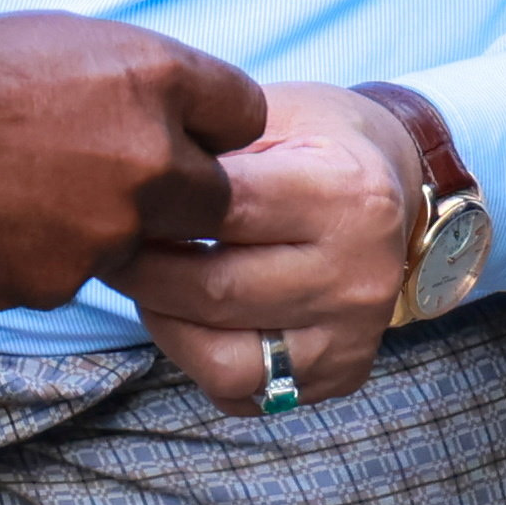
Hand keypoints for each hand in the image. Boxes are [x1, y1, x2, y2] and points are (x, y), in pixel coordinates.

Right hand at [0, 8, 266, 310]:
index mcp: (154, 75)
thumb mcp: (56, 39)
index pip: (243, 112)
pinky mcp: (66, 281)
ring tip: (26, 191)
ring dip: (102, 226)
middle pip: (213, 196)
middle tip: (108, 176)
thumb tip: (155, 107)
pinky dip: (44, 255)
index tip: (183, 132)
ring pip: (138, 241)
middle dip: (173, 192)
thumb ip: (126, 79)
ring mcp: (113, 226)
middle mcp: (152, 155)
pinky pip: (74, 273)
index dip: (210, 125)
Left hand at [111, 82, 424, 414]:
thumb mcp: (267, 113)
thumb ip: (204, 146)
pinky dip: (199, 358)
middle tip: (108, 242)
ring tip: (148, 282)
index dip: (151, 206)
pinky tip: (189, 315)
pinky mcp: (342, 374)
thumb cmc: (313, 141)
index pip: (219, 212)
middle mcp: (360, 274)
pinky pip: (246, 392)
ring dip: (165, 324)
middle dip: (141, 271)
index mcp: (346, 193)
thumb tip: (119, 184)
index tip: (110, 195)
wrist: (397, 189)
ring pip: (226, 361)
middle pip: (214, 293)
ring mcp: (355, 334)